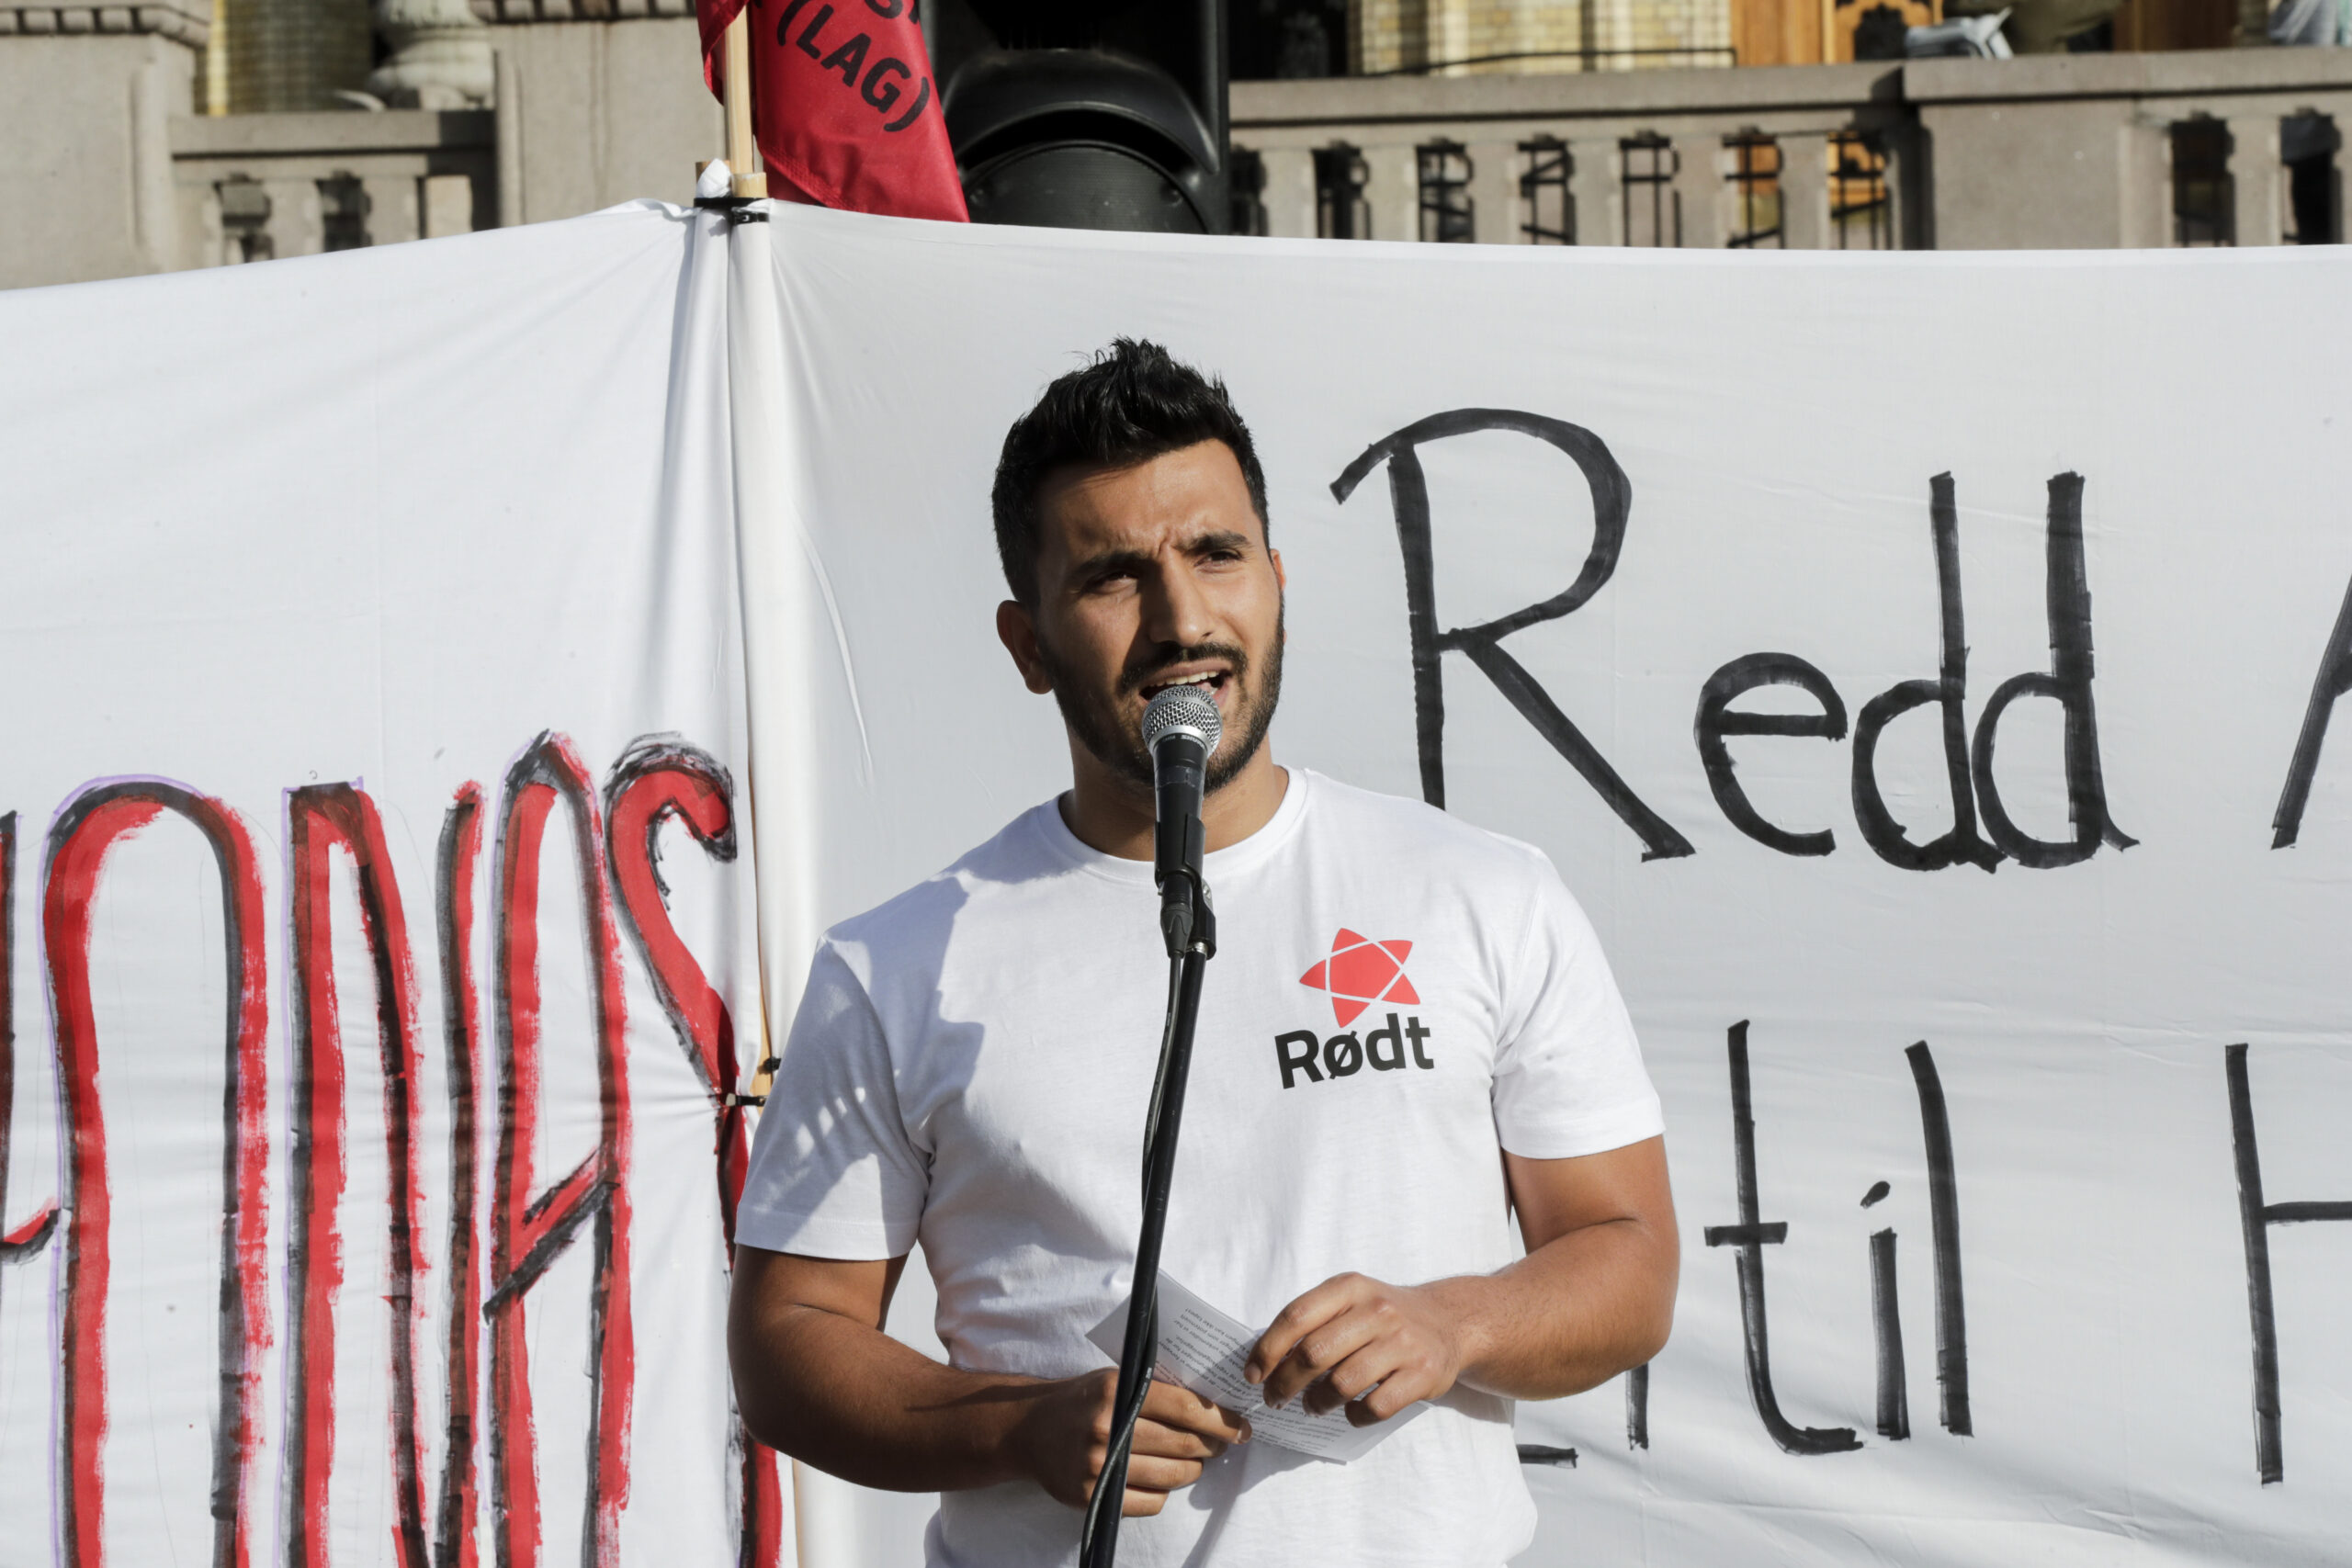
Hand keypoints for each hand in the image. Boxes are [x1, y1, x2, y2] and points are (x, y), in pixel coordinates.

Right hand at [1010, 1369, 1250, 1516]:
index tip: (1241, 1427)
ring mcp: (1098, 1465)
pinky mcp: (1092, 1495)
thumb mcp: (1114, 1378)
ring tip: (1195, 1463)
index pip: (1185, 1408)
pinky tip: (1161, 1480)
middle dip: (1213, 1446)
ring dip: (1193, 1471)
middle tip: (1223, 1445)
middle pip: (1183, 1444)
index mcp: (1116, 1390)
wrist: (1029, 1429)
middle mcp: (1107, 1427)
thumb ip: (1154, 1388)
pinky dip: (1164, 1492)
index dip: (1220, 1420)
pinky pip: (1149, 1502)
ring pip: (1171, 1476)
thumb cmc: (1082, 1400)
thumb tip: (1211, 1405)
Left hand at [1244, 1273, 1468, 1424]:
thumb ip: (1314, 1321)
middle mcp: (1377, 1310)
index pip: (1296, 1316)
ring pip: (1342, 1383)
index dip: (1267, 1349)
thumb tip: (1267, 1361)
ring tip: (1312, 1406)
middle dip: (1285, 1383)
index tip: (1253, 1374)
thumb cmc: (1384, 1317)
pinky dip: (1354, 1416)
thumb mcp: (1351, 1300)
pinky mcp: (1423, 1375)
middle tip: (1275, 1399)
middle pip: (1314, 1353)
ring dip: (1317, 1402)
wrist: (1449, 1321)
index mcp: (1350, 1287)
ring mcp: (1403, 1343)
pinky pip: (1375, 1406)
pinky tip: (1350, 1412)